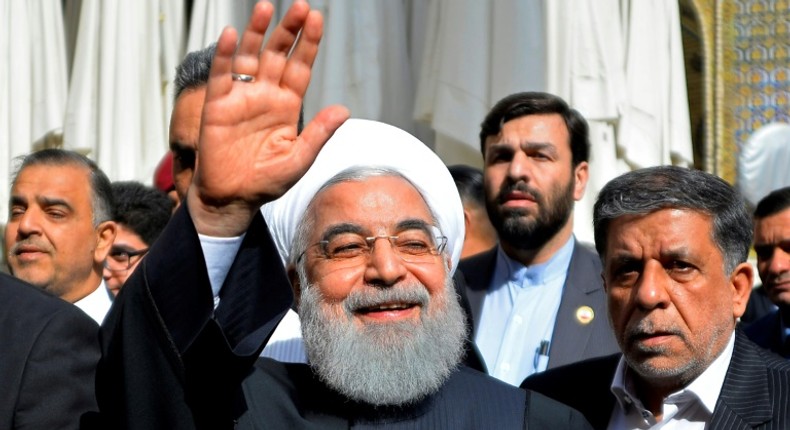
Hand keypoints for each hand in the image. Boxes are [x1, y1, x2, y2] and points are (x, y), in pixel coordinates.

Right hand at [189, 1, 348, 235]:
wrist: (232, 198)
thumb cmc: (267, 182)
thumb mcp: (299, 159)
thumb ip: (318, 134)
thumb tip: (344, 109)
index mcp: (287, 105)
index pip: (300, 67)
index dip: (309, 44)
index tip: (317, 19)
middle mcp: (265, 95)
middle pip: (278, 55)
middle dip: (289, 30)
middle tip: (301, 6)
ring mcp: (241, 98)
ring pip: (250, 57)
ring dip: (257, 32)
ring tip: (266, 7)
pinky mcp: (217, 106)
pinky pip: (222, 75)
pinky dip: (225, 55)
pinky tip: (232, 35)